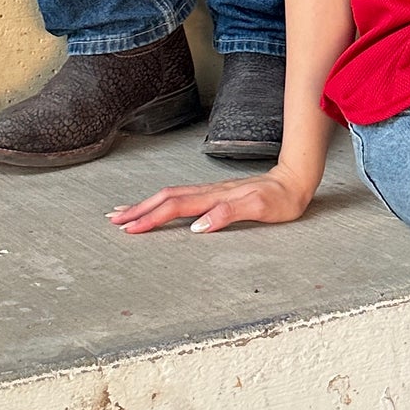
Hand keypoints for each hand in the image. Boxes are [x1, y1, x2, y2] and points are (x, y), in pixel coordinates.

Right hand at [108, 167, 316, 235]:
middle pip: (166, 199)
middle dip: (138, 210)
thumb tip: (198, 227)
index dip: (152, 218)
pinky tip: (157, 206)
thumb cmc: (281, 199)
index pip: (176, 207)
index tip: (130, 229)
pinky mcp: (215, 194)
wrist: (295, 180)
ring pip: (171, 196)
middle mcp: (209, 192)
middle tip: (113, 221)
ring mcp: (211, 191)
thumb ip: (228, 215)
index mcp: (215, 197)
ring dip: (145, 204)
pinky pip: (182, 196)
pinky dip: (162, 202)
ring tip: (124, 212)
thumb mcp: (260, 209)